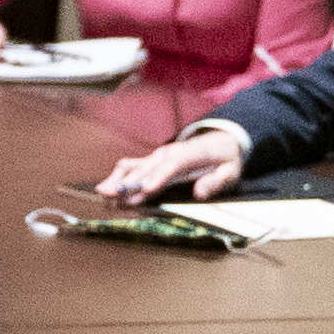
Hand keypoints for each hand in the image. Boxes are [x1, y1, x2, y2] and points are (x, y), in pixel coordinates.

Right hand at [96, 124, 246, 206]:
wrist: (222, 139)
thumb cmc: (226, 157)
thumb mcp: (231, 170)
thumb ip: (217, 180)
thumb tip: (200, 192)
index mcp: (191, 153)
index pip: (173, 165)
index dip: (159, 177)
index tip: (146, 190)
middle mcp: (170, 152)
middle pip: (148, 167)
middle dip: (131, 181)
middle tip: (114, 195)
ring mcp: (160, 156)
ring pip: (135, 165)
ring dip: (118, 178)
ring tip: (103, 192)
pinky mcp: (154, 161)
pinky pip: (133, 166)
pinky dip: (119, 176)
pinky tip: (106, 187)